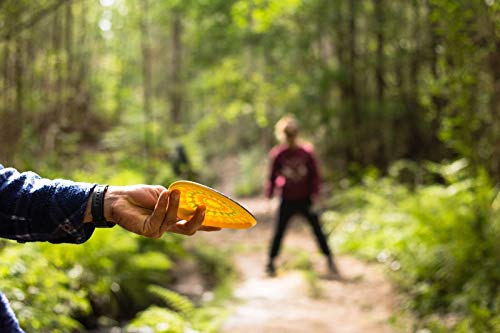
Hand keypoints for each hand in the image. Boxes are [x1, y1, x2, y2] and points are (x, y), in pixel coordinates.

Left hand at [85, 185, 219, 236]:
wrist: (118, 198)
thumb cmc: (139, 195)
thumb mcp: (163, 194)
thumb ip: (175, 198)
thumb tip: (186, 200)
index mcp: (173, 219)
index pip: (193, 224)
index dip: (207, 225)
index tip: (222, 225)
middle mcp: (168, 227)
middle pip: (189, 229)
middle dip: (198, 220)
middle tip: (204, 208)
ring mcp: (158, 230)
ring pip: (174, 220)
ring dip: (175, 205)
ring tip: (174, 191)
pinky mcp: (147, 230)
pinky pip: (159, 218)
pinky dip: (163, 205)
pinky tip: (164, 194)